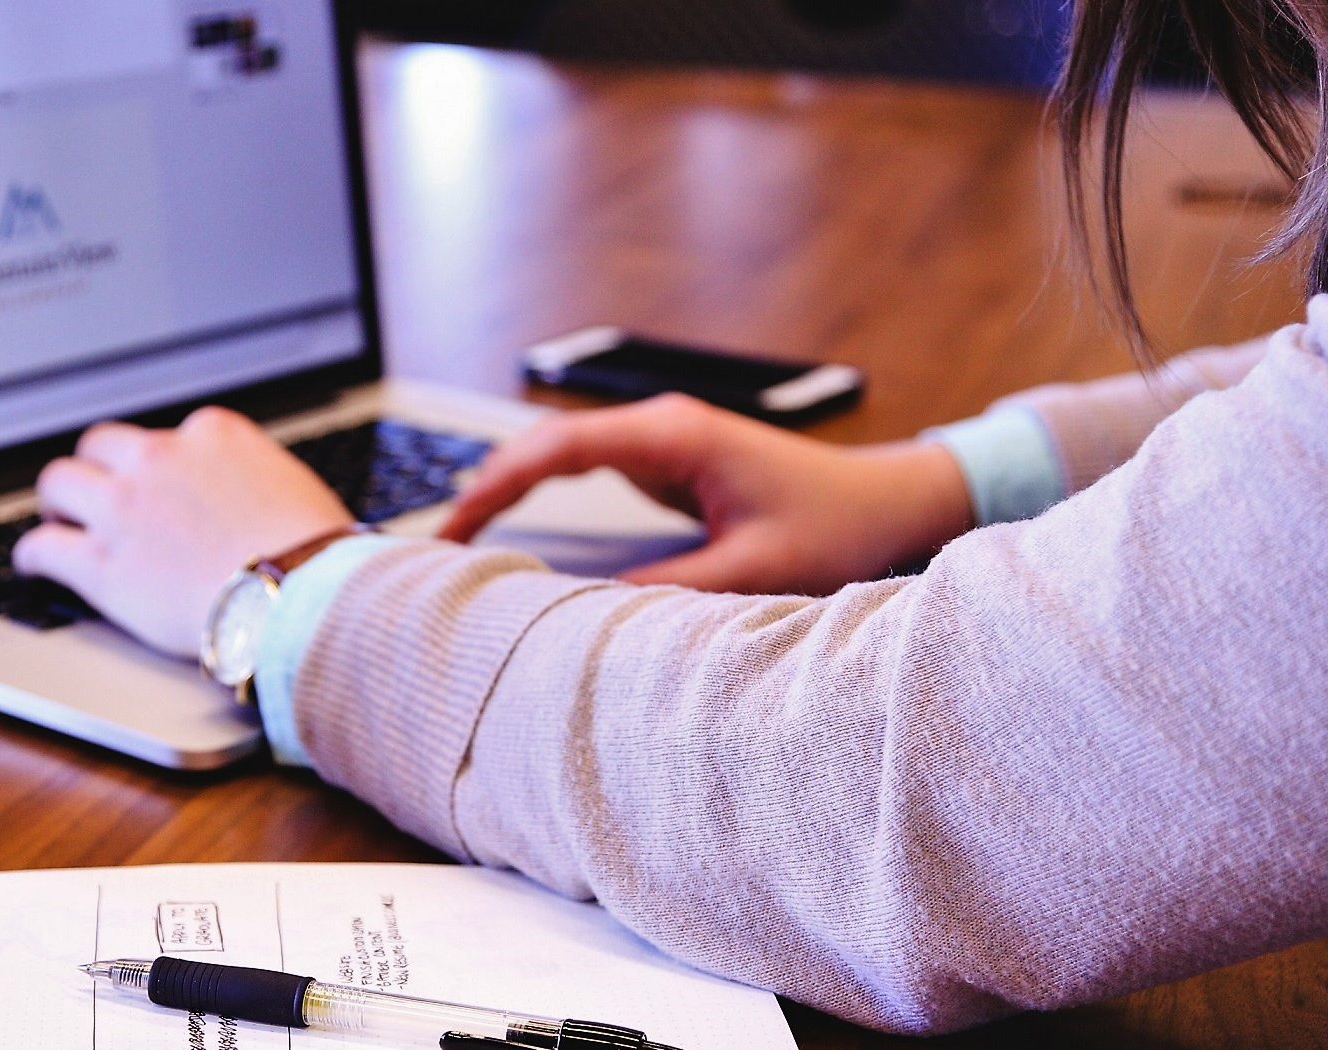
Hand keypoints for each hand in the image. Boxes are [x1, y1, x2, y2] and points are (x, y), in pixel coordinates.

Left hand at [13, 407, 353, 658]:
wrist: (302, 596)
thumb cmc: (315, 553)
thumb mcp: (291, 486)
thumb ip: (254, 479)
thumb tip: (252, 499)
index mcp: (212, 434)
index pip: (167, 435)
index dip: (158, 464)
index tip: (157, 484)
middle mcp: (160, 458)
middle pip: (101, 445)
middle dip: (97, 469)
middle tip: (96, 494)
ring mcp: (125, 509)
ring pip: (60, 483)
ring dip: (58, 502)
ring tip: (59, 521)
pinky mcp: (102, 564)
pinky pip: (43, 548)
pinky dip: (33, 555)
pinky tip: (35, 564)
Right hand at [439, 394, 973, 594]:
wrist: (890, 502)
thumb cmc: (837, 526)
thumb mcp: (753, 570)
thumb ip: (669, 590)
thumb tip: (586, 613)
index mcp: (675, 436)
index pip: (559, 448)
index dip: (497, 484)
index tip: (454, 526)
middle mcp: (661, 428)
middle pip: (545, 445)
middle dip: (487, 487)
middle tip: (437, 545)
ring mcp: (664, 442)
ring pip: (561, 456)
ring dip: (511, 491)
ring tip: (459, 541)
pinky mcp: (670, 464)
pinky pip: (588, 472)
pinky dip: (544, 497)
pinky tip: (514, 529)